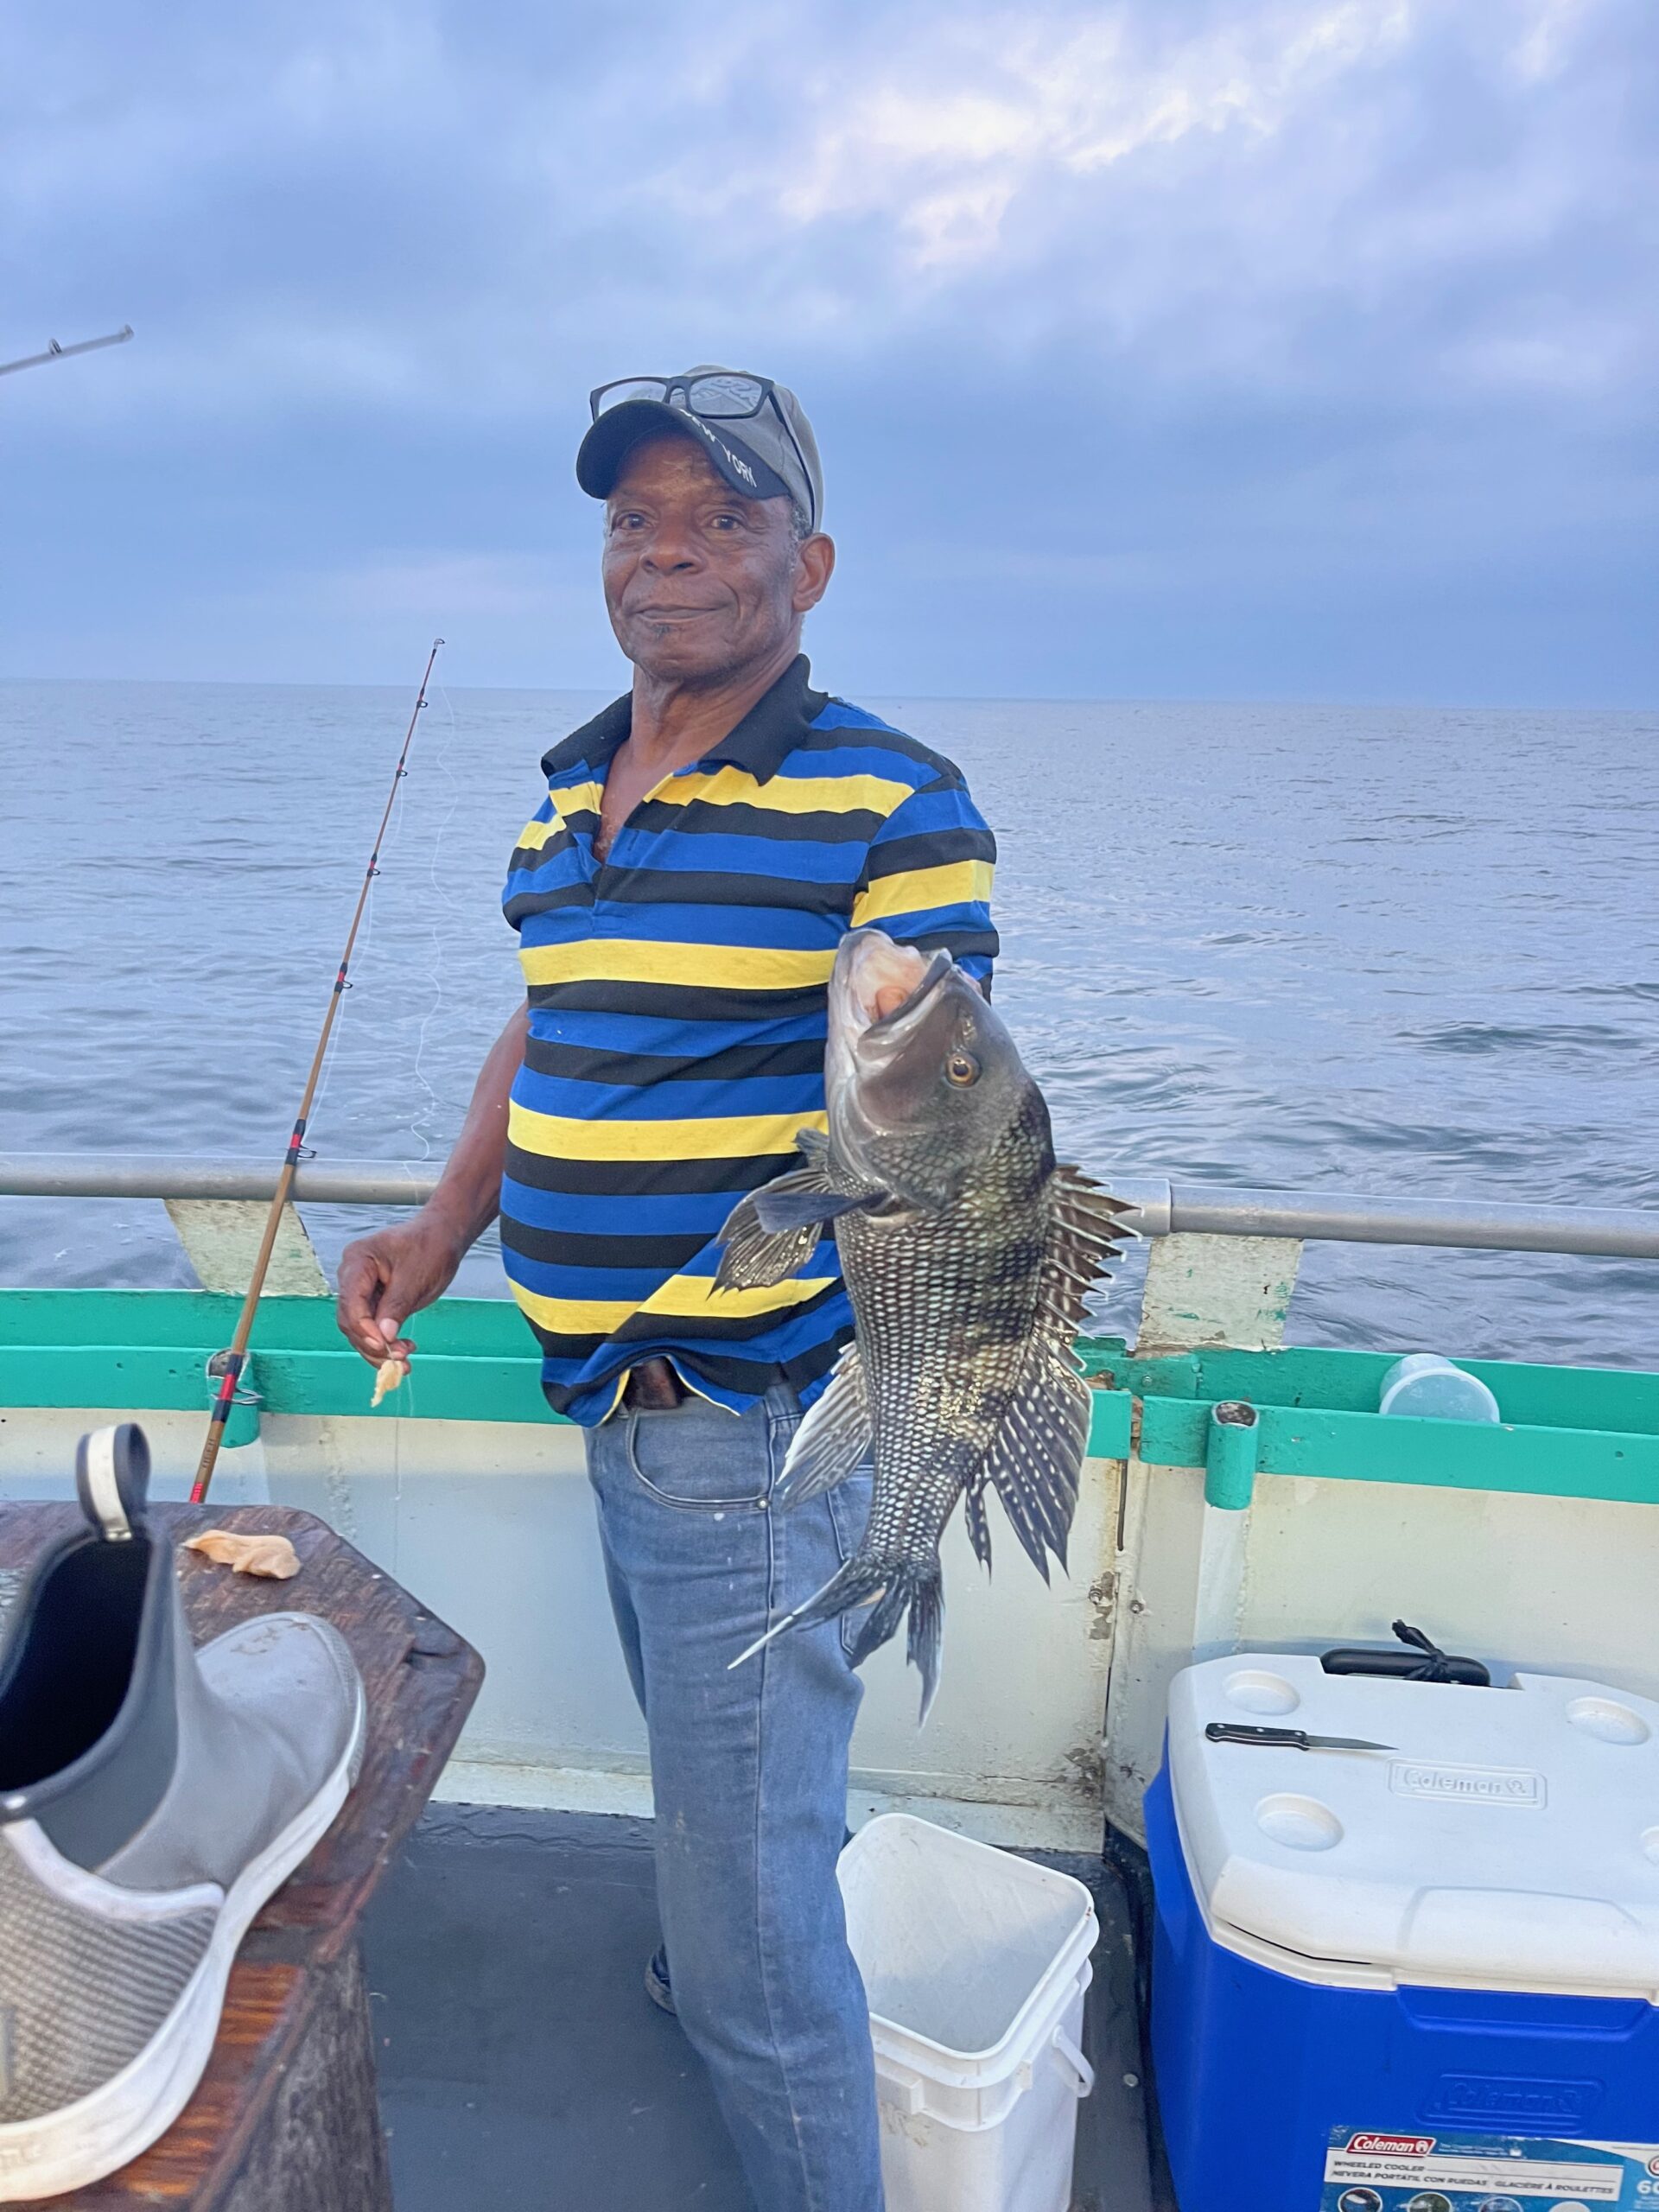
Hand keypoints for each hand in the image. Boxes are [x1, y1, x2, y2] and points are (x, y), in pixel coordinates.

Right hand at [335, 1211, 467, 1364]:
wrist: (442, 1236)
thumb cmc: (430, 1248)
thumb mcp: (416, 1278)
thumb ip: (397, 1306)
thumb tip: (384, 1337)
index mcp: (358, 1260)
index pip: (351, 1302)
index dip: (365, 1328)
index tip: (385, 1346)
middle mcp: (352, 1275)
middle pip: (350, 1319)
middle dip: (372, 1343)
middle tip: (399, 1359)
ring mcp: (361, 1289)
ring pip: (359, 1328)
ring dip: (378, 1348)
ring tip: (404, 1360)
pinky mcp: (373, 1300)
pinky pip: (372, 1326)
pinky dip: (384, 1341)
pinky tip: (403, 1350)